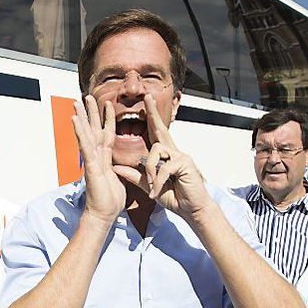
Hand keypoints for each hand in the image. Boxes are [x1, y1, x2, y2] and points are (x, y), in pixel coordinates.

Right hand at [72, 95, 125, 223]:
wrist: (104, 214)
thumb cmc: (110, 200)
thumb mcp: (119, 179)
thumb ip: (119, 169)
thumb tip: (122, 165)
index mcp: (104, 159)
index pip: (105, 134)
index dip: (106, 119)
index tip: (107, 104)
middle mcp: (96, 156)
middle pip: (93, 129)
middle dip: (90, 113)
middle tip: (86, 96)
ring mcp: (91, 160)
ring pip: (86, 134)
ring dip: (82, 117)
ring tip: (77, 102)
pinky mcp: (90, 166)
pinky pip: (85, 146)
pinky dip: (80, 132)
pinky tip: (75, 120)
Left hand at [113, 93, 212, 219]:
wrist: (192, 210)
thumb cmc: (175, 197)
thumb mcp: (150, 186)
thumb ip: (135, 176)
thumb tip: (116, 167)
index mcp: (165, 156)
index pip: (155, 134)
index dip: (150, 119)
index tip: (145, 104)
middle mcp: (174, 152)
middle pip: (161, 129)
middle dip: (153, 113)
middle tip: (147, 97)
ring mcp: (181, 156)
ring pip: (156, 150)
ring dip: (150, 170)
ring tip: (152, 187)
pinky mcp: (185, 163)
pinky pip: (164, 167)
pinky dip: (158, 180)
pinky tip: (156, 192)